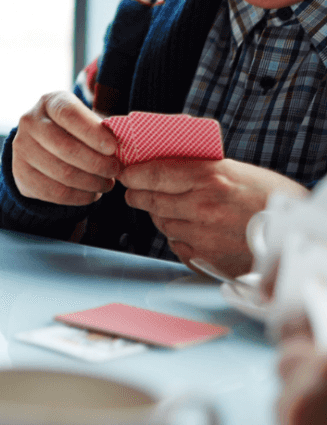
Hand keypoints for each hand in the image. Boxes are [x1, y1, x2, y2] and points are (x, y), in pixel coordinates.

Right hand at [12, 91, 120, 204]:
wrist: (41, 145)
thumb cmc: (73, 131)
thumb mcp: (85, 120)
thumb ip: (101, 130)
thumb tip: (122, 148)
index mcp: (50, 102)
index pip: (69, 115)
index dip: (93, 133)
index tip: (113, 148)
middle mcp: (30, 122)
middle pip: (65, 147)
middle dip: (96, 163)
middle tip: (115, 171)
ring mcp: (21, 148)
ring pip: (61, 172)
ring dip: (91, 183)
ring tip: (107, 184)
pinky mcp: (20, 173)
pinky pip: (53, 192)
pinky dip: (78, 197)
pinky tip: (92, 195)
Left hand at [119, 158, 306, 276]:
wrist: (297, 235)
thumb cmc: (270, 198)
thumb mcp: (237, 172)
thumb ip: (199, 170)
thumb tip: (162, 166)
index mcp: (210, 178)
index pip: (154, 173)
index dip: (134, 173)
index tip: (126, 173)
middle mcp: (202, 207)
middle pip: (151, 200)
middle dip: (138, 194)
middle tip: (134, 191)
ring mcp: (203, 235)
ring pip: (162, 223)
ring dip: (160, 215)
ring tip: (168, 208)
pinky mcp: (206, 258)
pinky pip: (176, 244)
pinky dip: (177, 236)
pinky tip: (189, 228)